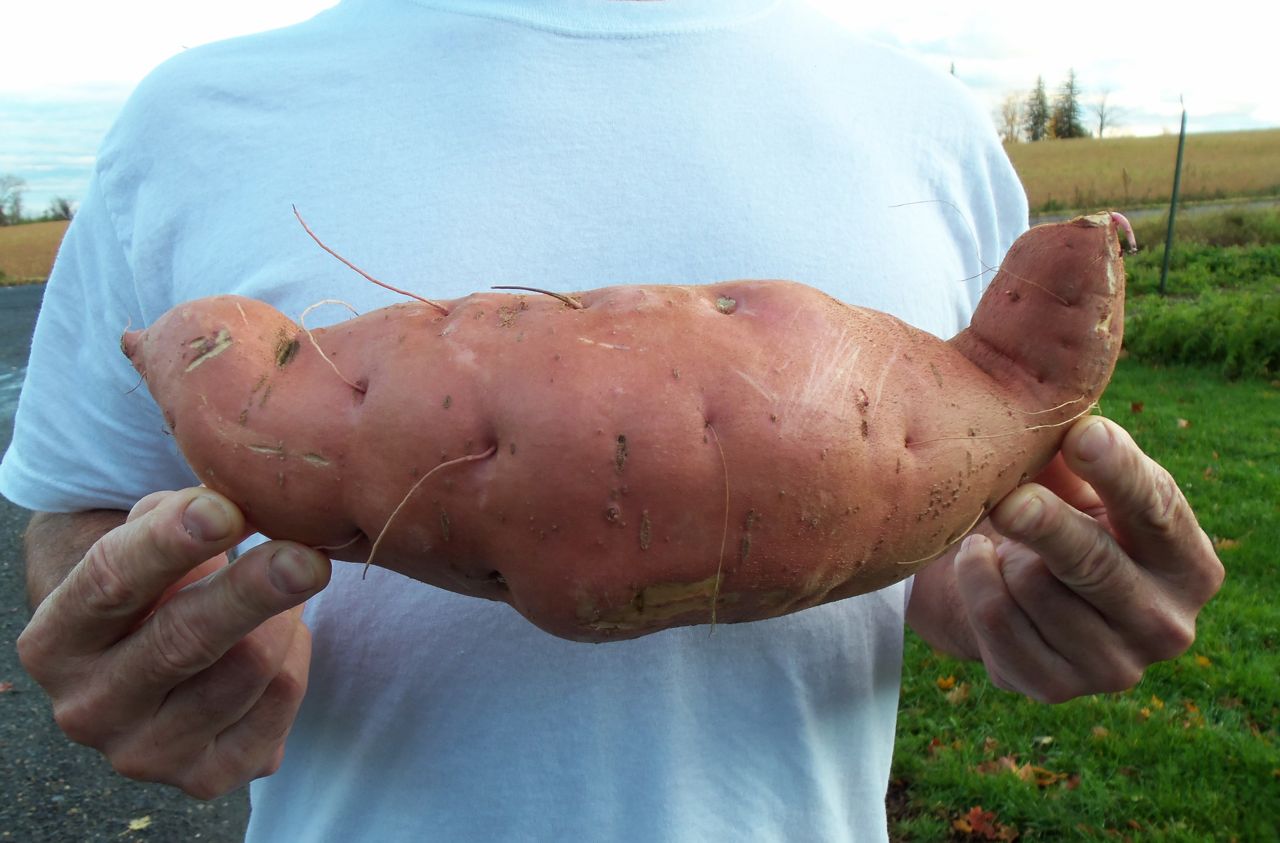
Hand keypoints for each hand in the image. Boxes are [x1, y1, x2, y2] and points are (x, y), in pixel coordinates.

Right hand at [16, 488, 330, 798]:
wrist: (158, 656)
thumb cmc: (157, 581)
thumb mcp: (144, 538)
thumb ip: (174, 517)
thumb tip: (229, 504)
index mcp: (55, 643)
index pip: (111, 582)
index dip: (170, 542)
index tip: (226, 509)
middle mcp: (86, 710)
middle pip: (182, 641)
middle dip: (251, 592)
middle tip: (306, 556)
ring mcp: (144, 754)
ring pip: (247, 669)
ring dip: (284, 616)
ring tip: (286, 583)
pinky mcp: (204, 778)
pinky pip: (279, 702)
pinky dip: (296, 657)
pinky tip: (284, 638)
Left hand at [954, 416, 1223, 702]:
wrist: (1018, 591)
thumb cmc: (1064, 516)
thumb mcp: (1083, 481)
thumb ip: (1082, 445)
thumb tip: (1065, 399)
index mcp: (1190, 565)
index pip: (1157, 511)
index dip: (1118, 471)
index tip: (1083, 433)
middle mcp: (1167, 625)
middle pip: (1096, 565)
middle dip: (1048, 526)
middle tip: (1011, 500)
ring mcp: (1114, 667)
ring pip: (1035, 589)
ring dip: (1002, 551)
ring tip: (1003, 537)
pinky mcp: (1054, 688)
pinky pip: (997, 621)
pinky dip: (975, 580)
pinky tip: (979, 562)